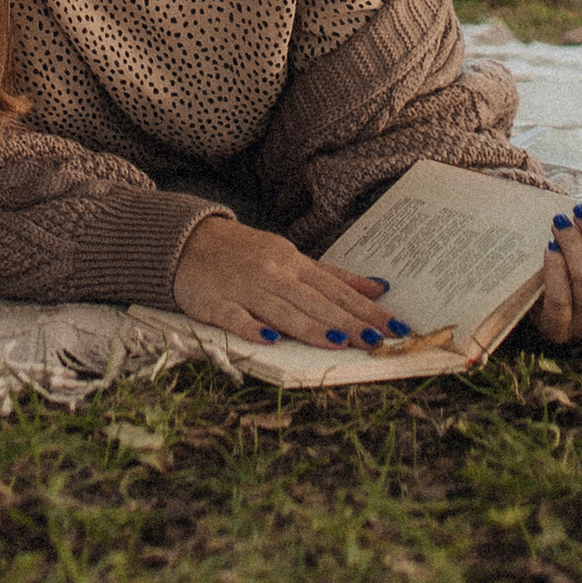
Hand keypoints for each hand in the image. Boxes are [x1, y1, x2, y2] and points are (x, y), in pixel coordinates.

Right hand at [174, 215, 401, 355]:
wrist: (187, 240)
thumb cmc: (245, 253)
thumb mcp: (291, 257)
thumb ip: (334, 275)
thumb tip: (379, 287)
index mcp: (294, 263)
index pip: (337, 289)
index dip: (366, 309)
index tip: (395, 327)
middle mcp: (274, 273)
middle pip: (315, 301)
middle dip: (348, 322)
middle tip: (378, 341)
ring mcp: (244, 287)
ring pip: (282, 310)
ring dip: (311, 327)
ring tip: (338, 342)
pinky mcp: (214, 302)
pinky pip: (235, 317)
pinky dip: (252, 328)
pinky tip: (270, 340)